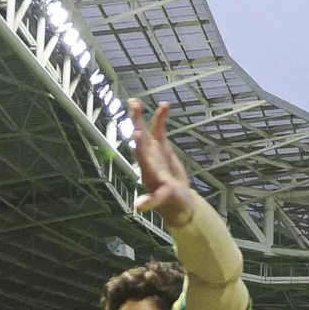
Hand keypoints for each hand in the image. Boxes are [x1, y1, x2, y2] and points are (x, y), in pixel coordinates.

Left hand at [127, 99, 195, 225]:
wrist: (176, 198)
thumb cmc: (169, 201)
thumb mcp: (162, 201)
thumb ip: (152, 201)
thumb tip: (138, 207)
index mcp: (147, 169)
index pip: (141, 155)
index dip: (139, 144)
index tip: (137, 132)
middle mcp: (147, 157)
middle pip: (140, 137)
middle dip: (135, 122)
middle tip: (132, 105)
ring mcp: (153, 150)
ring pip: (146, 130)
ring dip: (141, 116)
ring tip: (136, 101)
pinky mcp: (161, 146)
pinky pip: (160, 129)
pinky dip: (161, 118)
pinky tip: (165, 105)